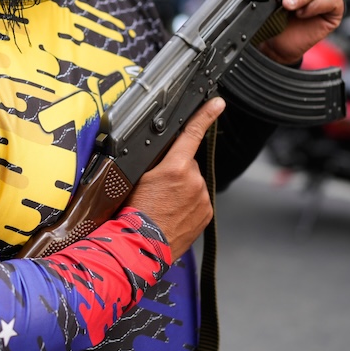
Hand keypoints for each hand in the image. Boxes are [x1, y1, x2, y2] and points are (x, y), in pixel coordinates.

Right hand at [125, 96, 223, 255]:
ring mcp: (202, 198)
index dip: (206, 115)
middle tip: (158, 189)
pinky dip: (188, 204)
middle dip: (176, 171)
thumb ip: (156, 160)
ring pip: (193, 183)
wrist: (140, 246)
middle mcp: (193, 181)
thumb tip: (163, 150)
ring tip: (163, 205)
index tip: (217, 103)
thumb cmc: (133, 214)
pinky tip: (172, 213)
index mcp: (176, 167)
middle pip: (187, 164)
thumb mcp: (137, 177)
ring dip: (182, 189)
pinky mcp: (206, 214)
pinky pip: (198, 200)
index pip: (192, 134)